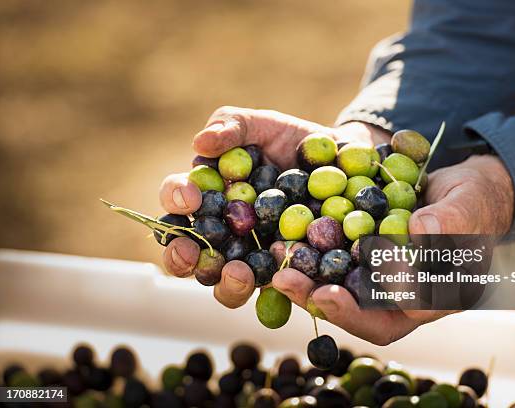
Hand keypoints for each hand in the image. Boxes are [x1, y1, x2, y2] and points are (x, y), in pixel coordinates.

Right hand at [158, 106, 386, 307]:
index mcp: (207, 197)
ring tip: (240, 273)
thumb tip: (200, 143)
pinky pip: (277, 293)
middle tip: (193, 251)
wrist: (339, 158)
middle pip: (188, 254)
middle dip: (182, 256)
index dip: (175, 199)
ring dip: (226, 284)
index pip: (176, 201)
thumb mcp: (261, 124)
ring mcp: (253, 258)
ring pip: (225, 285)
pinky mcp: (286, 274)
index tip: (191, 196)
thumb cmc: (290, 140)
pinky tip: (283, 284)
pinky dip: (276, 292)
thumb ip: (232, 126)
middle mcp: (222, 233)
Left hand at [273, 154, 514, 344]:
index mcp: (437, 296)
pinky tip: (284, 243)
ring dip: (307, 283)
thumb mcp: (470, 203)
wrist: (461, 190)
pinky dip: (311, 258)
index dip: (365, 308)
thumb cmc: (475, 199)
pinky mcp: (365, 259)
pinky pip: (336, 265)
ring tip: (277, 264)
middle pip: (362, 313)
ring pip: (343, 292)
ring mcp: (384, 280)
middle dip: (322, 301)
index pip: (401, 313)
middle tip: (287, 281)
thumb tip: (422, 231)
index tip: (333, 293)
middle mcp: (405, 297)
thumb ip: (452, 218)